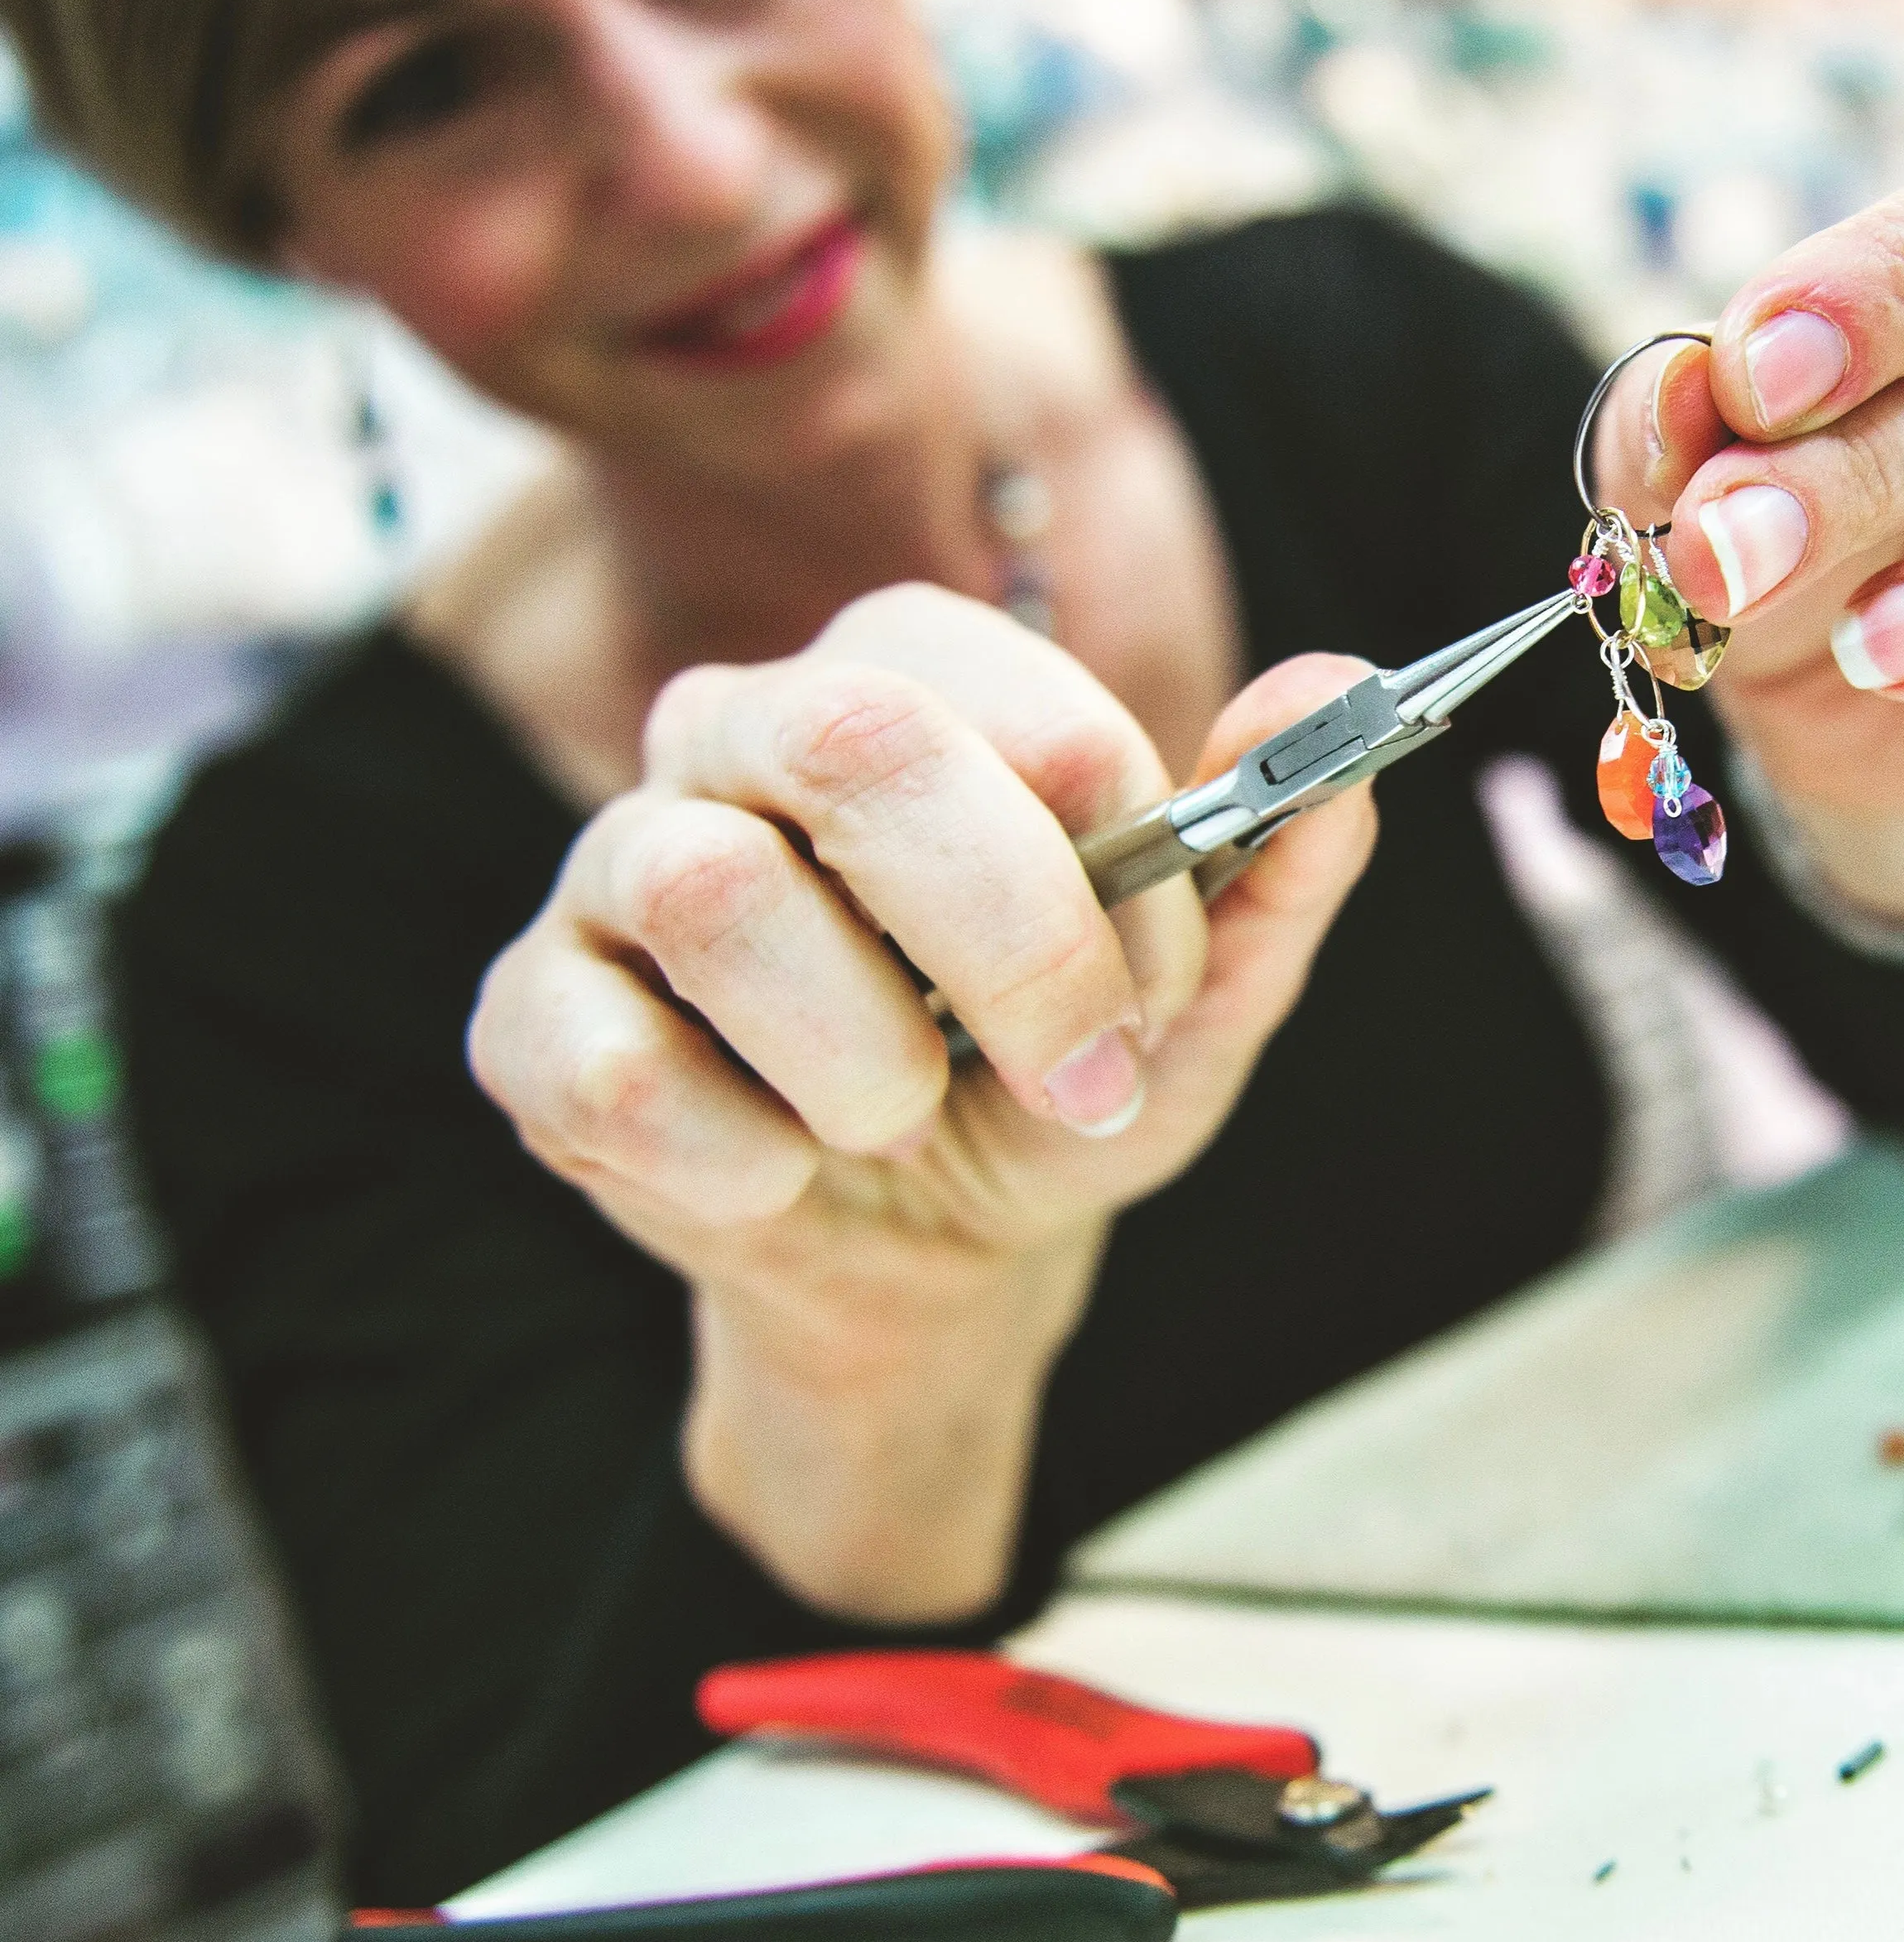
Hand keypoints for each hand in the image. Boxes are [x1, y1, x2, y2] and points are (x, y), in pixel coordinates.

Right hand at [468, 585, 1375, 1617]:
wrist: (926, 1260)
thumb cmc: (1048, 1085)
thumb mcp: (1183, 1003)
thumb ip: (1265, 857)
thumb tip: (1336, 692)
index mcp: (903, 684)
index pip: (998, 681)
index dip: (1105, 834)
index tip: (1158, 984)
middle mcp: (737, 733)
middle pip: (851, 739)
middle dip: (1009, 935)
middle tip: (1079, 1075)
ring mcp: (613, 868)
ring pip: (712, 891)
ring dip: (863, 1058)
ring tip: (903, 1124)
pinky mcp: (530, 1019)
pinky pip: (604, 1064)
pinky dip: (730, 1156)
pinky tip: (780, 1180)